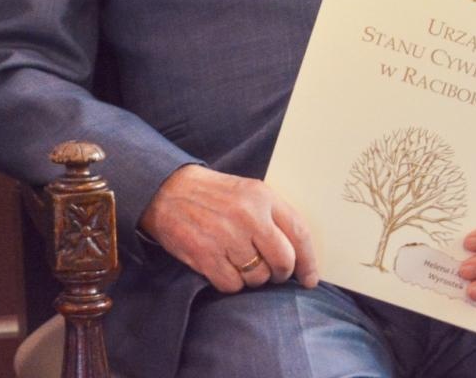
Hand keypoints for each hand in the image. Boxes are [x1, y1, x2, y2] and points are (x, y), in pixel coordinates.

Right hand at [139, 164, 318, 292]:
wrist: (166, 190)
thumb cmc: (212, 195)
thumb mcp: (247, 192)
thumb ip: (274, 217)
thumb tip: (299, 256)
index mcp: (262, 196)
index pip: (300, 234)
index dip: (309, 262)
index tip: (309, 278)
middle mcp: (247, 215)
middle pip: (283, 261)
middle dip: (281, 273)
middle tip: (271, 272)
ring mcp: (225, 236)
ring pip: (258, 277)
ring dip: (252, 277)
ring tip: (237, 260)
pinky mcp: (205, 254)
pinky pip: (232, 285)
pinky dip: (229, 281)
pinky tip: (220, 265)